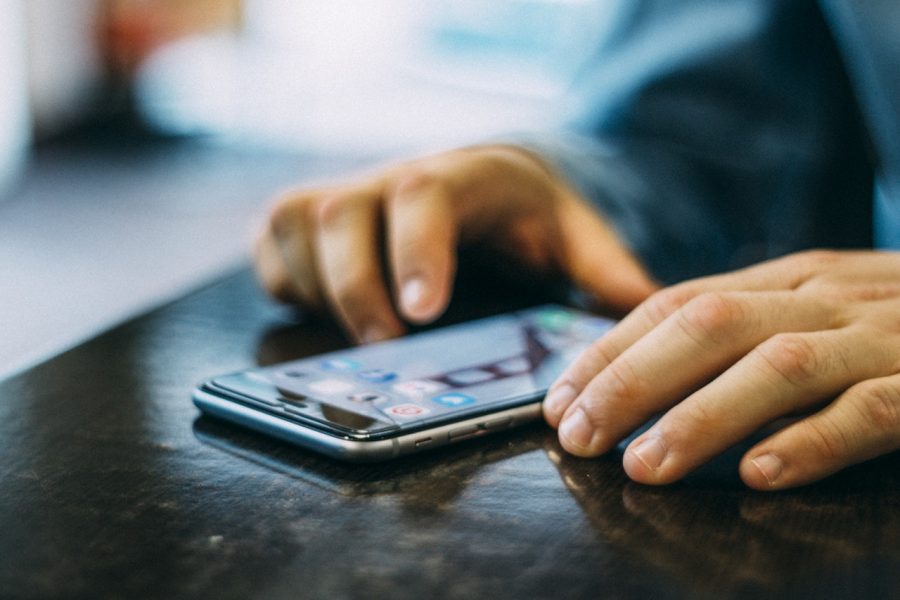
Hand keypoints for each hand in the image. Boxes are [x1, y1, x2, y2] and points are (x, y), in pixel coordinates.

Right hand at [255, 145, 656, 341]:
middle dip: (354, 286)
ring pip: (297, 227)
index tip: (422, 312)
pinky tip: (325, 313)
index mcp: (459, 177)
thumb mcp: (571, 232)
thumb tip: (646, 311)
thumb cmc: (519, 213)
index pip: (425, 195)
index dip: (416, 250)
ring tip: (359, 336)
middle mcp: (389, 180)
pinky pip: (273, 248)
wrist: (470, 180)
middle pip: (343, 213)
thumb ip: (604, 267)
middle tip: (385, 346)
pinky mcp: (306, 221)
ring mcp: (341, 196)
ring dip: (316, 287)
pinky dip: (287, 283)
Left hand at [544, 250, 899, 489]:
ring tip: (645, 466)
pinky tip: (762, 475)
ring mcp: (878, 336)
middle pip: (706, 327)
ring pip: (776, 365)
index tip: (558, 400)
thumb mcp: (809, 306)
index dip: (608, 350)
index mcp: (782, 280)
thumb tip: (642, 369)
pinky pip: (872, 409)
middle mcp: (819, 297)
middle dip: (630, 381)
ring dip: (701, 416)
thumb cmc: (890, 319)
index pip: (673, 305)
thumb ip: (741, 327)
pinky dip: (814, 441)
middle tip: (578, 436)